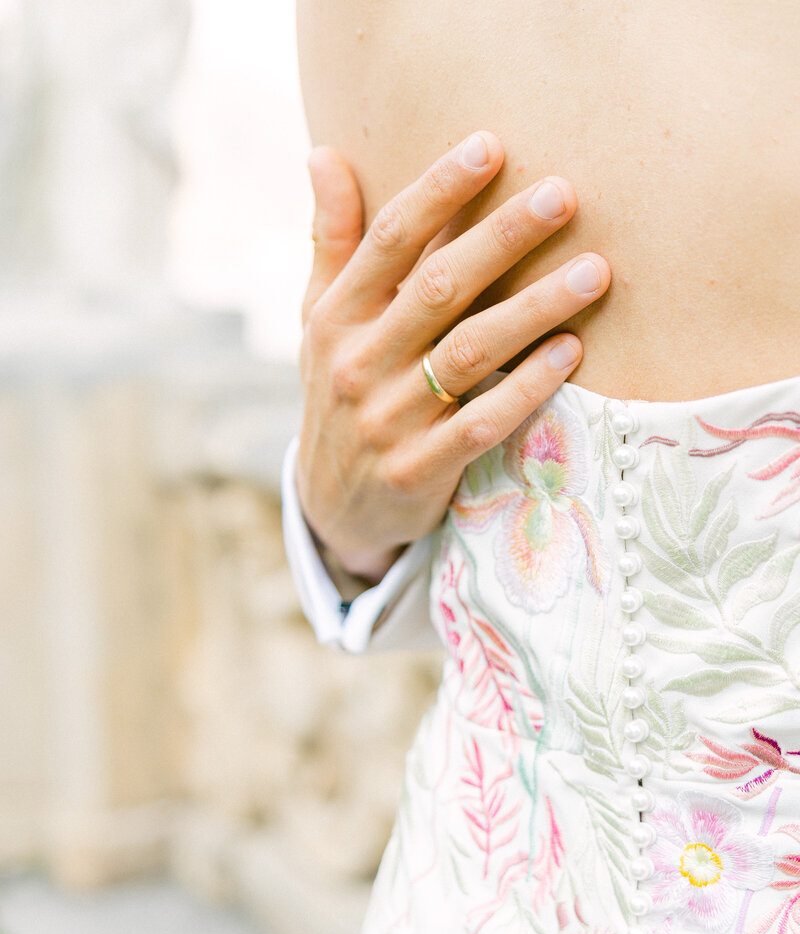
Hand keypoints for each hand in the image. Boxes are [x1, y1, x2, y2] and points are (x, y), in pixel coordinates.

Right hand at [296, 131, 610, 584]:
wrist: (332, 507)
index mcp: (334, 318)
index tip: (490, 146)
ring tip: (595, 271)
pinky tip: (571, 352)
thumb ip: (331, 243)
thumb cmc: (340, 394)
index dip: (437, 191)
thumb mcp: (320, 323)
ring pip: (469, 353)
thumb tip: (323, 153)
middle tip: (564, 194)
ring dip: (535, 309)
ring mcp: (386, 421)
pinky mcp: (418, 470)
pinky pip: (482, 423)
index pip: (388, 242)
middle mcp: (356, 364)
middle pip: (437, 289)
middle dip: (502, 237)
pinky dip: (526, 387)